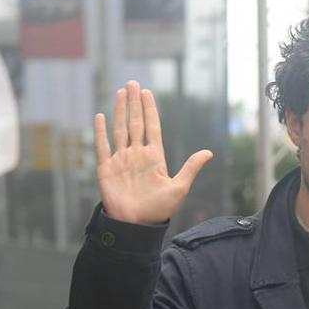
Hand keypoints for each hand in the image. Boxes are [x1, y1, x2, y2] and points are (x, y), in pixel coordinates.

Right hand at [94, 80, 212, 224]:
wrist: (135, 225)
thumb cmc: (158, 210)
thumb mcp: (179, 187)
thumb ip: (191, 168)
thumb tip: (209, 152)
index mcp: (154, 157)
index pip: (152, 128)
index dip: (150, 110)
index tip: (148, 93)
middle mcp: (137, 155)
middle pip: (135, 123)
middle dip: (134, 103)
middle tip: (133, 83)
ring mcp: (121, 160)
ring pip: (120, 130)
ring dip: (120, 111)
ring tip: (121, 93)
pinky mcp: (106, 169)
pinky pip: (102, 146)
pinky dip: (100, 131)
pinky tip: (100, 116)